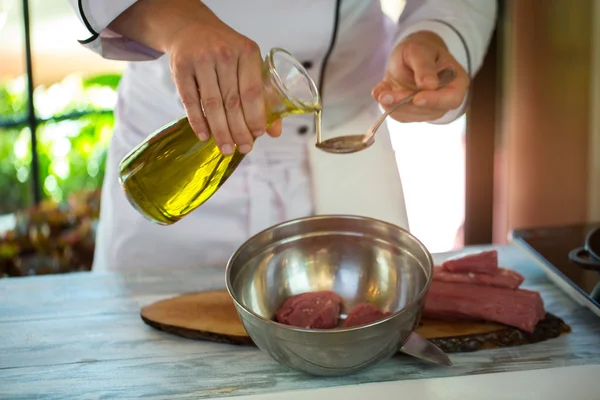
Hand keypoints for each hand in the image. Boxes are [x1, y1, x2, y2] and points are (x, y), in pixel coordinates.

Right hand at [166, 6, 282, 154]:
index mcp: (247, 52)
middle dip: (239, 130)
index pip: (253, 91)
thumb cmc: (225, 51)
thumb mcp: (247, 63)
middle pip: (233, 102)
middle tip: (244, 148)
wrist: (191, 28)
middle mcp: (224, 54)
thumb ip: (262, 95)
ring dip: (220, 131)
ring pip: (212, 104)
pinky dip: (198, 121)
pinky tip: (205, 136)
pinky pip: (190, 101)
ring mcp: (201, 60)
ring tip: (226, 148)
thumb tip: (274, 132)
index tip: (257, 135)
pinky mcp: (181, 68)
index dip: (255, 117)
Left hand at [372, 31, 469, 122]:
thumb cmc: (421, 50)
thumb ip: (424, 66)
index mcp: (456, 82)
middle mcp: (445, 100)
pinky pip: (400, 116)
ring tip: (381, 92)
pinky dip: (387, 106)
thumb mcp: (420, 50)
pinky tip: (381, 92)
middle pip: (428, 110)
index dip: (435, 101)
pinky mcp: (412, 114)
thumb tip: (429, 85)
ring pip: (411, 116)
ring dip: (393, 106)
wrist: (410, 57)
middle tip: (385, 95)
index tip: (417, 98)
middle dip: (405, 103)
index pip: (452, 98)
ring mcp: (429, 109)